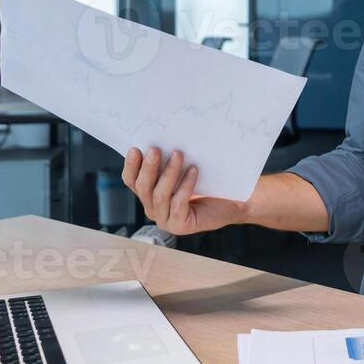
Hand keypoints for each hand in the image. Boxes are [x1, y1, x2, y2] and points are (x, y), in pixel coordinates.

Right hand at [122, 146, 247, 235]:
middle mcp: (153, 208)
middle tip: (155, 150)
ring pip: (159, 195)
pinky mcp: (180, 225)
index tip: (135, 149)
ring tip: (178, 154)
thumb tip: (163, 137)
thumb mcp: (184, 168)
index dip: (131, 166)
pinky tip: (193, 170)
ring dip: (168, 173)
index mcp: (149, 194)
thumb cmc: (207, 183)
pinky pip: (178, 203)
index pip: (131, 181)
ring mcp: (165, 219)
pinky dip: (185, 185)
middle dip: (148, 167)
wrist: (232, 202)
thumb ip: (169, 159)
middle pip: (142, 188)